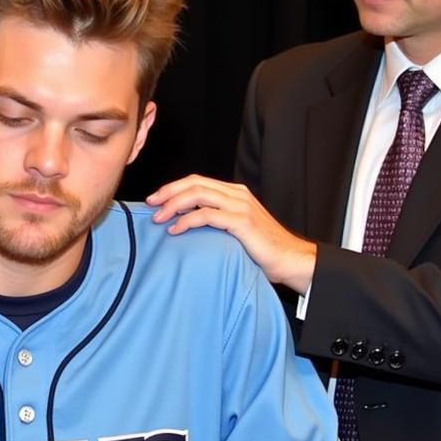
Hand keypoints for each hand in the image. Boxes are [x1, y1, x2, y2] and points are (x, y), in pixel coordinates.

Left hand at [147, 176, 316, 293]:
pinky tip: (175, 230)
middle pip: (194, 183)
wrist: (289, 259)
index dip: (173, 187)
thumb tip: (185, 221)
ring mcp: (240, 206)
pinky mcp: (241, 222)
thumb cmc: (261, 248)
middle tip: (151, 204)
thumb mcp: (235, 227)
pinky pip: (207, 215)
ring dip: (173, 205)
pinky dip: (186, 220)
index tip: (155, 199)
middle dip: (168, 192)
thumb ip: (216, 219)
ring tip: (159, 218)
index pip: (197, 181)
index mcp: (235, 192)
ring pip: (198, 195)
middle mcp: (237, 194)